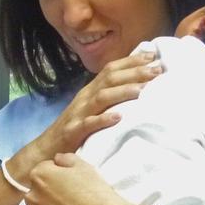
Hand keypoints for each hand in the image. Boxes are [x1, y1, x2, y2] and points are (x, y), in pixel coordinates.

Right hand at [9, 51, 161, 181]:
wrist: (47, 149)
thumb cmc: (75, 130)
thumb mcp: (92, 109)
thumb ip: (109, 97)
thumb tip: (136, 86)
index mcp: (90, 91)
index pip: (111, 70)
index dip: (131, 61)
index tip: (153, 55)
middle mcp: (85, 98)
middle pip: (110, 79)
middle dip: (134, 72)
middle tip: (158, 69)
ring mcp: (79, 114)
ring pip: (101, 98)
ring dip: (122, 92)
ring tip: (142, 89)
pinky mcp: (74, 131)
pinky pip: (88, 124)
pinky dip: (103, 120)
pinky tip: (118, 118)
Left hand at [24, 153, 152, 204]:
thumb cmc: (96, 192)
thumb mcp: (84, 165)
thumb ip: (65, 158)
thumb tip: (57, 160)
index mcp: (39, 175)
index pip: (42, 171)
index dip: (57, 177)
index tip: (70, 185)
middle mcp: (31, 196)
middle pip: (37, 193)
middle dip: (48, 195)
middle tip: (69, 202)